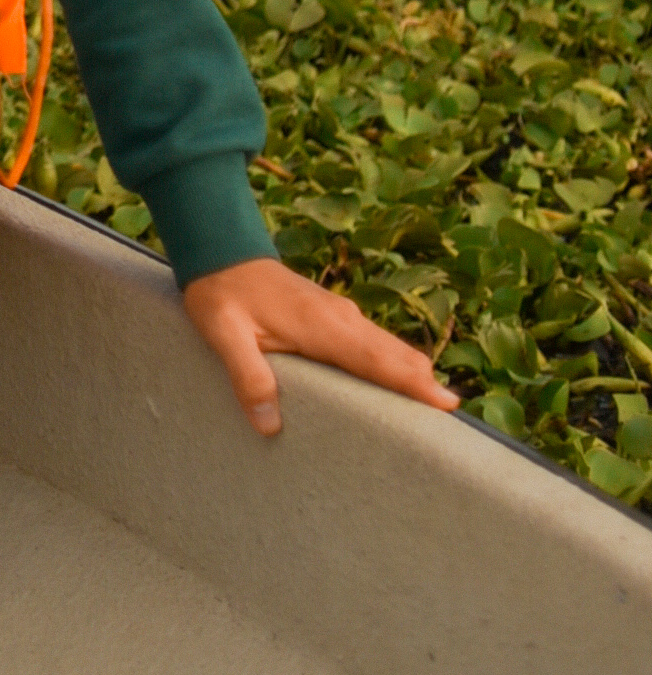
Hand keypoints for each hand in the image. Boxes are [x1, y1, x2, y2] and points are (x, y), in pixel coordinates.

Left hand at [179, 257, 458, 439]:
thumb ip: (248, 376)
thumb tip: (270, 425)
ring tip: (438, 412)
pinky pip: (374, 344)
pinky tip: (399, 386)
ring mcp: (341, 315)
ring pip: (389, 348)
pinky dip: (394, 364)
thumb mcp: (224, 334)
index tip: (448, 404)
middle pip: (395, 355)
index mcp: (321, 325)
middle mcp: (341, 318)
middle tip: (453, 425)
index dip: (413, 382)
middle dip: (424, 385)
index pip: (376, 359)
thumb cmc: (221, 293)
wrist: (220, 249)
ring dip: (412, 375)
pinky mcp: (335, 317)